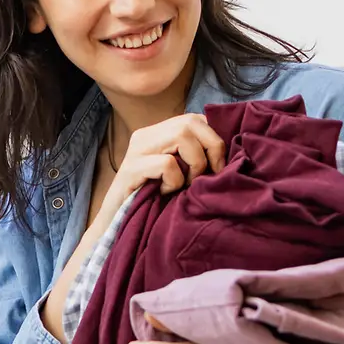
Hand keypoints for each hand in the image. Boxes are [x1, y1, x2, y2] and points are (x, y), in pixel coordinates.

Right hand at [100, 113, 225, 226]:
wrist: (116, 225)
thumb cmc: (151, 202)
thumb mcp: (178, 175)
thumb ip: (193, 158)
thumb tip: (227, 154)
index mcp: (158, 133)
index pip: (195, 118)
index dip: (214, 139)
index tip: (218, 166)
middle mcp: (146, 136)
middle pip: (191, 122)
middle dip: (211, 148)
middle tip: (208, 176)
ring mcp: (136, 150)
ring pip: (181, 136)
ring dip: (194, 164)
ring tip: (184, 185)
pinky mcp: (130, 169)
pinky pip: (167, 164)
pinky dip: (174, 181)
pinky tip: (164, 192)